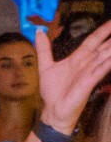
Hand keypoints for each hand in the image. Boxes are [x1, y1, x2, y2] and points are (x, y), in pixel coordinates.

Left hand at [36, 17, 110, 133]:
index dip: (103, 31)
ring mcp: (90, 72)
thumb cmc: (52, 91)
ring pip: (105, 55)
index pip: (93, 41)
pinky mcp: (89, 81)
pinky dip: (108, 62)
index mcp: (78, 58)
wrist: (53, 110)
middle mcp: (87, 63)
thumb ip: (43, 49)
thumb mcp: (45, 66)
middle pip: (103, 46)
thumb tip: (38, 31)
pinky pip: (101, 69)